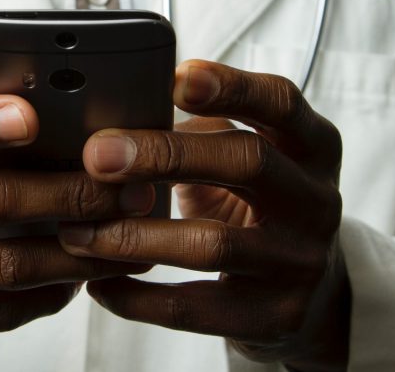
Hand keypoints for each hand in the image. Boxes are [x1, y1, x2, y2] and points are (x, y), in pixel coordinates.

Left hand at [57, 61, 349, 370]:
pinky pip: (194, 309)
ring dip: (134, 235)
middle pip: (248, 161)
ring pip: (213, 243)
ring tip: (77, 231)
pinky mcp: (275, 317)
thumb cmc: (260, 205)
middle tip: (97, 155)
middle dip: (165, 154)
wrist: (315, 294)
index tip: (175, 77)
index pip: (281, 103)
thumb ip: (203, 130)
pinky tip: (99, 283)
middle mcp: (317, 200)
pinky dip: (137, 297)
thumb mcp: (250, 158)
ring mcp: (300, 262)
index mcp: (312, 146)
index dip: (231, 86)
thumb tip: (116, 114)